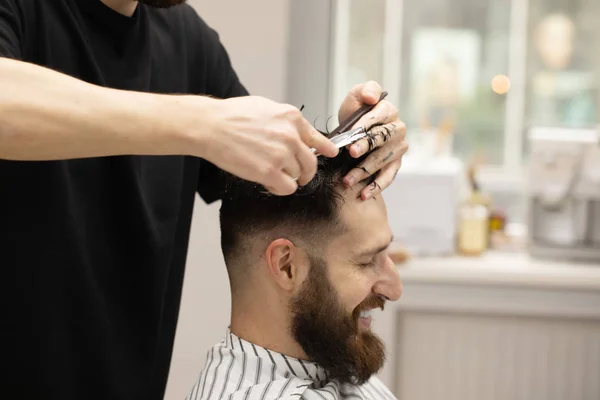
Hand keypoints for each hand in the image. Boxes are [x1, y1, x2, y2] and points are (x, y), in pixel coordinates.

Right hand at [200, 96, 338, 194]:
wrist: (211, 126)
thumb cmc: (232, 116)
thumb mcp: (266, 108)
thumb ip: (286, 121)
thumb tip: (296, 133)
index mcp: (292, 117)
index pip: (318, 138)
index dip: (325, 148)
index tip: (331, 153)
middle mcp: (291, 135)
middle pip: (311, 163)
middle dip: (305, 172)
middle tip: (297, 176)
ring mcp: (282, 154)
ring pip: (298, 176)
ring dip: (288, 178)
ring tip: (270, 173)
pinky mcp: (270, 172)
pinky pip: (288, 188)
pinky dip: (280, 189)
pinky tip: (270, 183)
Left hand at [337, 81, 407, 199]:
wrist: (354, 131)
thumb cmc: (355, 113)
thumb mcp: (356, 96)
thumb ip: (365, 90)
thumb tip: (372, 98)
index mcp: (389, 110)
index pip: (379, 117)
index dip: (365, 125)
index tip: (351, 134)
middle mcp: (398, 129)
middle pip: (381, 139)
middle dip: (365, 147)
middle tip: (350, 153)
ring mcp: (399, 148)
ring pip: (381, 161)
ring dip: (364, 171)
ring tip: (347, 180)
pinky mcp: (396, 164)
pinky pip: (388, 177)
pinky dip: (376, 187)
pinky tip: (363, 195)